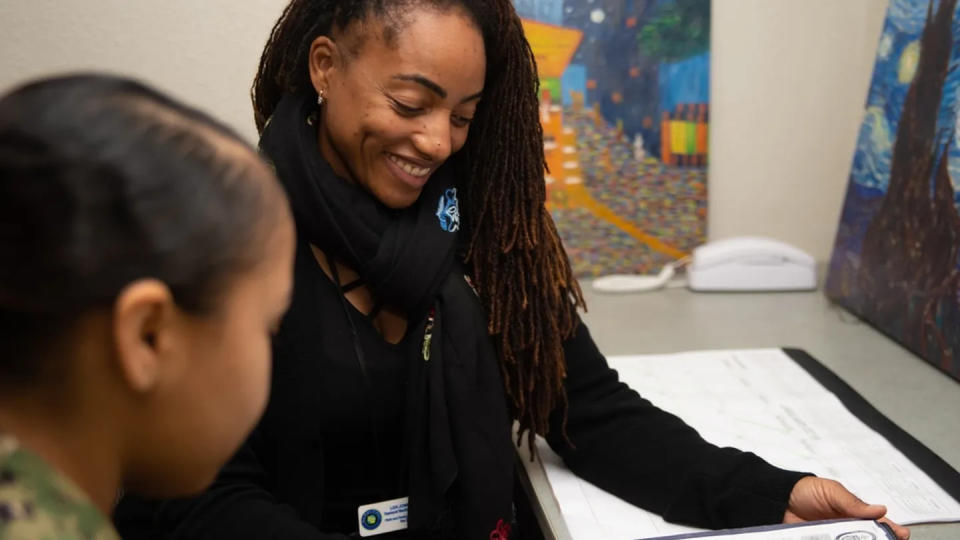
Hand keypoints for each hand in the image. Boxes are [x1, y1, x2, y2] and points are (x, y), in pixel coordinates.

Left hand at [784, 476, 909, 539]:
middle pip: (867, 538)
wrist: (776, 499)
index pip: (878, 524)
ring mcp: (833, 538)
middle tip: (885, 539)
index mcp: (853, 513)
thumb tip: (880, 509)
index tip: (901, 535)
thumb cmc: (804, 490)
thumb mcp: (831, 491)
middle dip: (879, 539)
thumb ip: (853, 503)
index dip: (891, 530)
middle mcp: (846, 529)